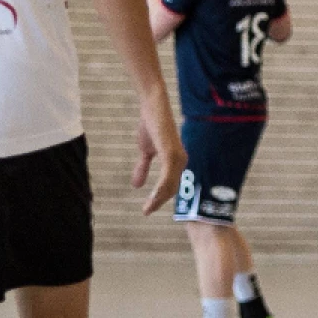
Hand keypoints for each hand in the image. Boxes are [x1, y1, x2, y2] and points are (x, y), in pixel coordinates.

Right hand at [131, 86, 184, 214]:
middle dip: (159, 201)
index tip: (148, 209)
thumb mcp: (145, 150)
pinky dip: (159, 189)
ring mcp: (177, 158)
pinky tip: (151, 197)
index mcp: (176, 162)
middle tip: (146, 211)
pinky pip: (167, 177)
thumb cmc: (150, 124)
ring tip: (147, 209)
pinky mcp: (171, 153)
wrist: (152, 106)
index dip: (160, 198)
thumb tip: (136, 186)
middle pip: (172, 188)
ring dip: (158, 199)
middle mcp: (181, 161)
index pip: (171, 186)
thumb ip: (142, 167)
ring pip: (170, 185)